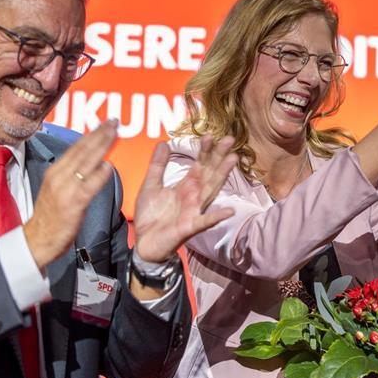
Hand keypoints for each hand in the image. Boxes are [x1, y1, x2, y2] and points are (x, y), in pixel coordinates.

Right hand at [23, 120, 117, 269]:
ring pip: (86, 162)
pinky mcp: (72, 203)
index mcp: (55, 172)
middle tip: (114, 122)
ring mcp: (65, 189)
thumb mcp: (56, 189)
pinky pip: (88, 186)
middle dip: (100, 134)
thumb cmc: (50, 218)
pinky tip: (109, 165)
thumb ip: (70, 176)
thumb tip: (89, 163)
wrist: (36, 240)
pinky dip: (99, 174)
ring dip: (102, 146)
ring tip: (115, 134)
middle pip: (82, 150)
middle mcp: (59, 176)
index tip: (105, 124)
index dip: (92, 134)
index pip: (76, 148)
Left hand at [131, 134, 237, 262]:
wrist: (145, 242)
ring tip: (233, 159)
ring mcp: (194, 210)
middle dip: (219, 155)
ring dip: (222, 175)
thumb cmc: (151, 216)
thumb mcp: (150, 185)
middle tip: (230, 138)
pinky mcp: (189, 226)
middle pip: (210, 172)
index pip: (199, 164)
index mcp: (186, 186)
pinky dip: (216, 217)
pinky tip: (229, 211)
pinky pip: (205, 221)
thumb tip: (163, 143)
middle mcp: (194, 196)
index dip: (205, 150)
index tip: (209, 135)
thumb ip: (158, 166)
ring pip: (211, 190)